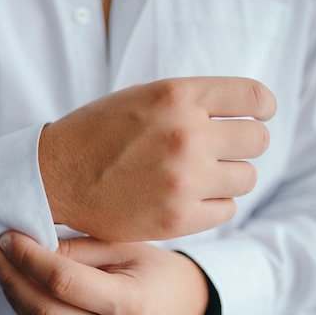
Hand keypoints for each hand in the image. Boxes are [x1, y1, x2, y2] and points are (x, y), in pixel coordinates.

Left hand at [0, 231, 208, 314]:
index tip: (9, 238)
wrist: (188, 309)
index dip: (28, 258)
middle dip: (12, 279)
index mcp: (132, 305)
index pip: (63, 281)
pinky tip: (22, 290)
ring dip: (16, 298)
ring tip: (3, 268)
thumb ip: (76, 251)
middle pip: (45, 312)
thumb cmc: (157, 270)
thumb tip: (28, 246)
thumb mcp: (124, 247)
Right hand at [40, 76, 275, 240]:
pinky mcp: (177, 217)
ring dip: (227, 177)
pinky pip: (227, 210)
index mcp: (176, 97)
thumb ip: (189, 101)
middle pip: (257, 140)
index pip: (254, 98)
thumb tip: (237, 116)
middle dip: (241, 145)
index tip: (256, 117)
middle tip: (218, 152)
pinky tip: (187, 199)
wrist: (54, 176)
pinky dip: (213, 204)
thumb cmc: (94, 134)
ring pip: (245, 178)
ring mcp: (183, 179)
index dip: (261, 109)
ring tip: (197, 178)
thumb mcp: (140, 97)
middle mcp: (185, 135)